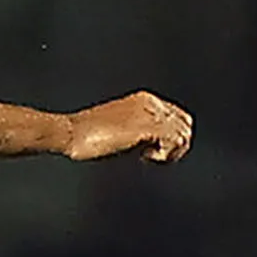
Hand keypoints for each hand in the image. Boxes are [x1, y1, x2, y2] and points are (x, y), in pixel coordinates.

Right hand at [64, 91, 192, 162]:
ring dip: (170, 151)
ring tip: (150, 157)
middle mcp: (151, 103)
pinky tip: (146, 157)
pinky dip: (164, 155)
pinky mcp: (146, 128)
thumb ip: (141, 130)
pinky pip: (174, 141)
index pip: (179, 116)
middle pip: (185, 124)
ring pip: (183, 134)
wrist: (71, 133)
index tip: (155, 150)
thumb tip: (155, 144)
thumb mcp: (121, 127)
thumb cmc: (88, 134)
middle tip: (156, 157)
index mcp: (145, 99)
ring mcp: (149, 115)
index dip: (172, 137)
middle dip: (175, 145)